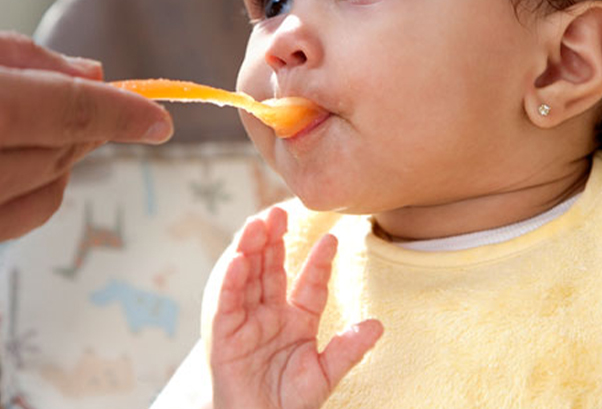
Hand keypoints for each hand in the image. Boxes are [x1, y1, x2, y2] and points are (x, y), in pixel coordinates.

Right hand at [210, 207, 382, 408]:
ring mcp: (246, 321)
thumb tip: (378, 326)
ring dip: (252, 249)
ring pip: (248, 277)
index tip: (332, 239)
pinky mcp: (224, 333)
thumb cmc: (289, 405)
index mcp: (296, 321)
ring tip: (259, 223)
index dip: (318, 262)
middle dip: (275, 240)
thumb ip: (348, 349)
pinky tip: (239, 258)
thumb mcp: (325, 374)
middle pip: (271, 270)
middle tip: (280, 211)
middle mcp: (270, 315)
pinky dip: (232, 279)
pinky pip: (227, 302)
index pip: (308, 284)